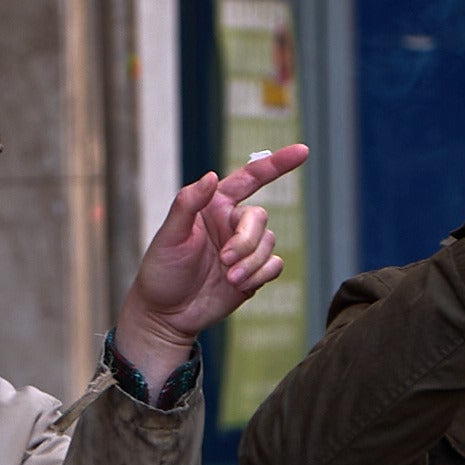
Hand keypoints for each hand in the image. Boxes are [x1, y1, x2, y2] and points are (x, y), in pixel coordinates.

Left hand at [113, 143, 307, 385]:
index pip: (250, 178)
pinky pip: (274, 266)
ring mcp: (245, 249)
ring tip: (229, 279)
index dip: (276, 164)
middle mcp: (232, 223)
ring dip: (251, 262)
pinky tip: (239, 285)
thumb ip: (188, 203)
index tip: (302, 151)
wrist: (167, 313)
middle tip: (225, 261)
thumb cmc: (162, 270)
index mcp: (214, 205)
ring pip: (268, 244)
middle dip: (246, 241)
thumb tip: (211, 177)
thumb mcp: (169, 234)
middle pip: (259, 218)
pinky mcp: (254, 273)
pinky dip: (260, 275)